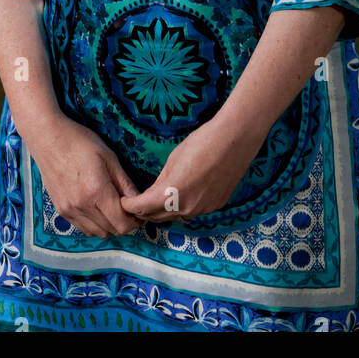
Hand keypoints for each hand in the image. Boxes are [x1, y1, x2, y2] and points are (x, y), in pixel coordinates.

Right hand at [25, 114, 142, 237]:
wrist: (48, 139)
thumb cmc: (79, 142)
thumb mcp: (108, 157)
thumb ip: (124, 182)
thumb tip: (138, 200)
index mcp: (96, 191)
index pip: (122, 223)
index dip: (135, 221)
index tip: (138, 211)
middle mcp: (82, 206)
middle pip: (111, 231)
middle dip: (124, 222)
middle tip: (127, 207)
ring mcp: (69, 210)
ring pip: (97, 233)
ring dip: (109, 225)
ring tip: (111, 206)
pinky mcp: (61, 211)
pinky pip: (83, 228)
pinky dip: (94, 224)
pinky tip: (96, 207)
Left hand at [119, 116, 256, 223]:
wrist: (234, 139)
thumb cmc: (201, 142)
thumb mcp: (173, 159)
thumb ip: (161, 181)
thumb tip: (153, 193)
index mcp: (172, 194)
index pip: (143, 208)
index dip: (130, 206)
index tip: (124, 202)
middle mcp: (187, 208)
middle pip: (158, 217)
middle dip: (145, 211)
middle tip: (136, 203)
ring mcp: (203, 210)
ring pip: (177, 216)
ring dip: (165, 211)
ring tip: (157, 200)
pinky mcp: (216, 206)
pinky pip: (194, 211)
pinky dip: (183, 206)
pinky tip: (183, 194)